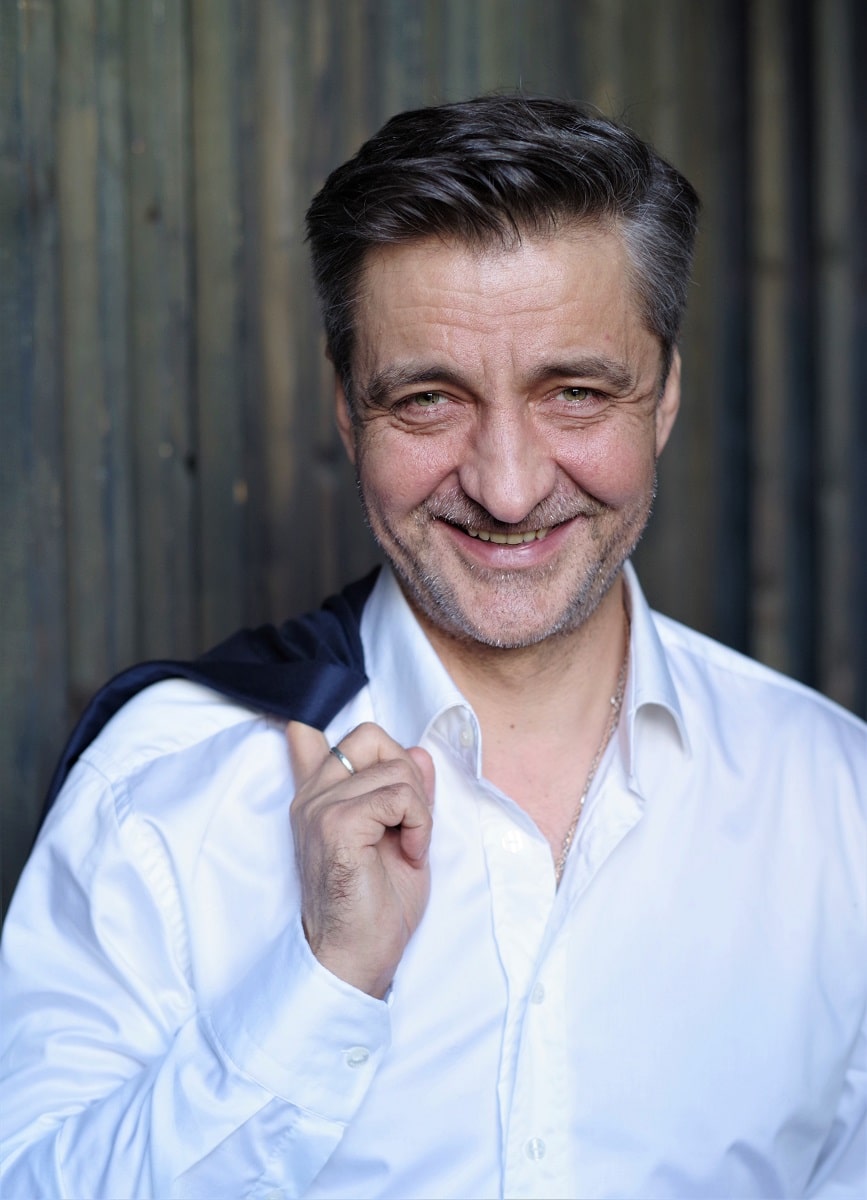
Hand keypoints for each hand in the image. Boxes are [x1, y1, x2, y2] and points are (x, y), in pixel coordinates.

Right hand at [286, 721, 434, 998]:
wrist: (357, 959)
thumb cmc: (376, 908)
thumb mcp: (398, 838)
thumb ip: (403, 792)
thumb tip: (418, 752)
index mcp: (319, 799)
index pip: (308, 739)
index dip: (311, 728)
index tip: (301, 729)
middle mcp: (312, 797)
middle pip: (373, 737)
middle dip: (408, 774)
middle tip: (408, 824)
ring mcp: (321, 808)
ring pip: (397, 767)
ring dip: (420, 808)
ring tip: (409, 847)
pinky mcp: (338, 824)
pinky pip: (400, 795)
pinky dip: (420, 823)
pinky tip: (410, 854)